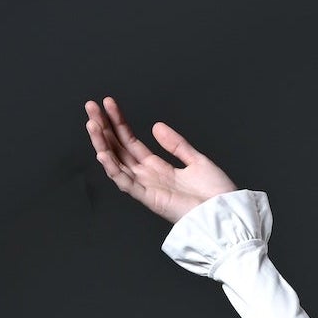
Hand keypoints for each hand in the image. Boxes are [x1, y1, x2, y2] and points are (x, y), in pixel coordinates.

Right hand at [84, 94, 238, 223]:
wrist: (226, 213)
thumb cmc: (216, 194)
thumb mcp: (196, 160)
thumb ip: (176, 144)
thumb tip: (156, 126)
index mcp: (158, 168)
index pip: (131, 142)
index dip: (119, 122)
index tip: (109, 103)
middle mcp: (148, 178)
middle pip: (119, 150)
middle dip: (103, 128)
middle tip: (91, 107)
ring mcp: (147, 188)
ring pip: (117, 163)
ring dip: (102, 143)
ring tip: (92, 123)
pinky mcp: (150, 199)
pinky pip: (126, 183)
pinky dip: (113, 169)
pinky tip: (102, 153)